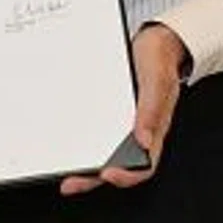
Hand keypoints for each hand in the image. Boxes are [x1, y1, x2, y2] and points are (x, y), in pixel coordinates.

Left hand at [60, 23, 186, 195]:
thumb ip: (152, 108)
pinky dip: (80, 140)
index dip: (127, 176)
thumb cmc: (160, 59)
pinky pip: (95, 131)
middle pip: (117, 164)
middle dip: (93, 178)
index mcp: (155, 129)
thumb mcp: (158, 79)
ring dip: (84, 164)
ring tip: (62, 171)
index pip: (144, 165)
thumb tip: (145, 140)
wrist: (155, 40)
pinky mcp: (110, 113)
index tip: (108, 174)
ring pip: (103, 151)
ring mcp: (124, 124)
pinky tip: (64, 141)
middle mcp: (138, 131)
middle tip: (71, 182)